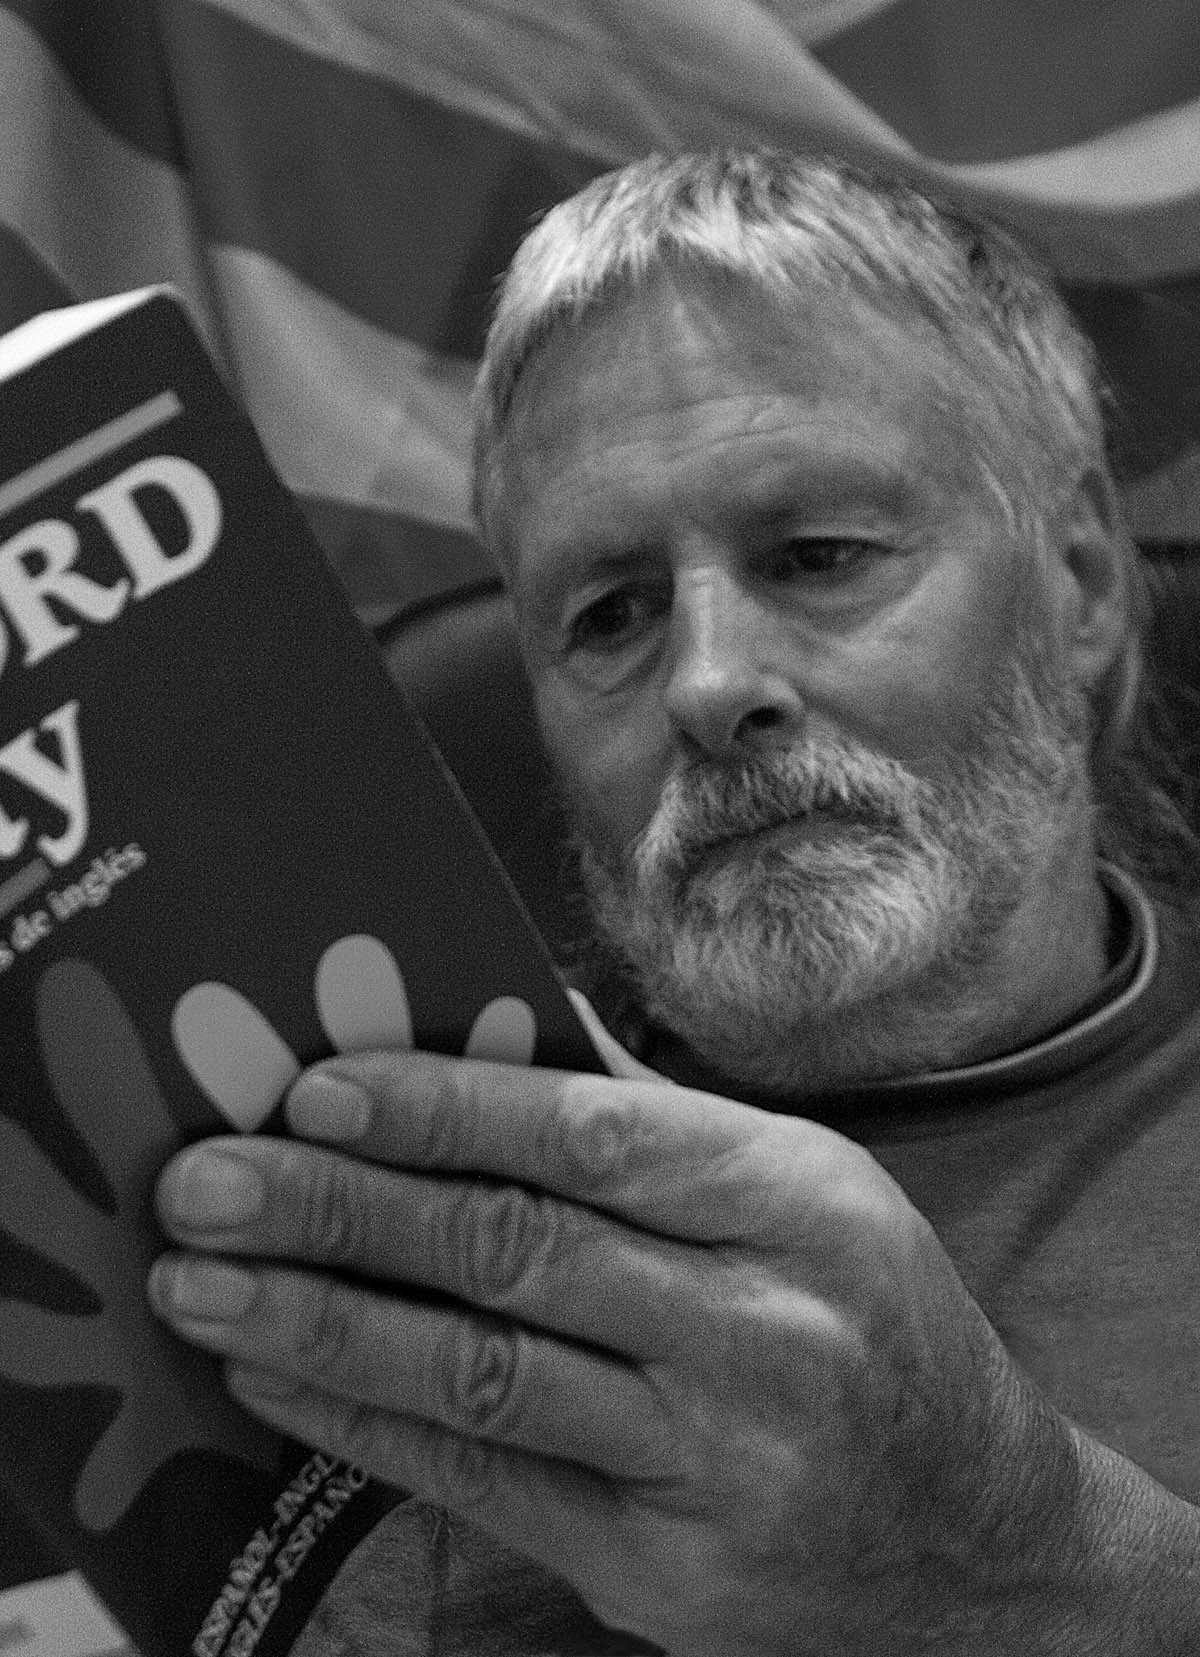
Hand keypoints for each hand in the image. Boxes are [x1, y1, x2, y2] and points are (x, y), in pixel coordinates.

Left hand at [148, 1052, 1082, 1655]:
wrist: (982, 1543)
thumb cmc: (872, 1325)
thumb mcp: (808, 1193)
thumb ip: (655, 1126)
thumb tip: (492, 1029)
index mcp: (797, 1200)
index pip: (593, 1136)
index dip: (444, 1108)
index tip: (315, 1087)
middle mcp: (764, 1327)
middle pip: (517, 1252)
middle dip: (342, 1212)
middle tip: (205, 1184)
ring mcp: (718, 1462)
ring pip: (484, 1375)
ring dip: (323, 1326)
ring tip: (201, 1288)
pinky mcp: (667, 1570)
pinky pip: (490, 1483)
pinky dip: (370, 1427)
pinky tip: (281, 1382)